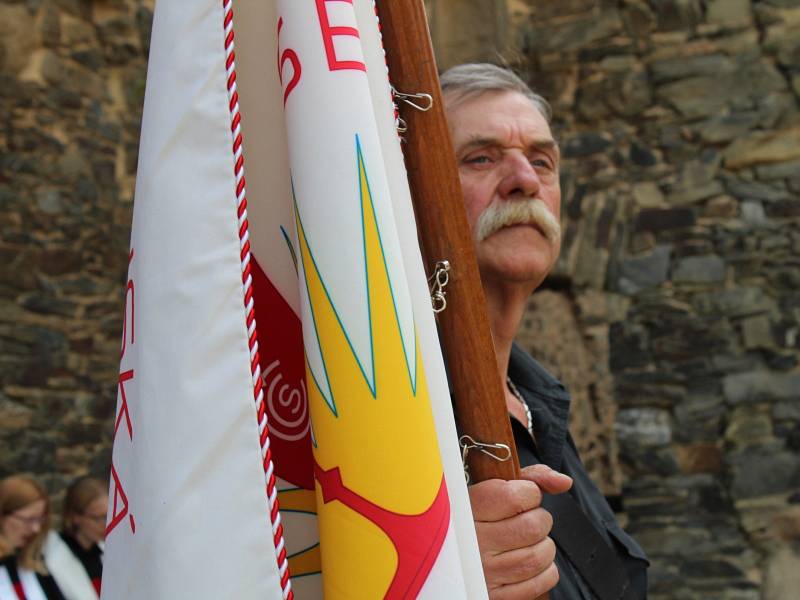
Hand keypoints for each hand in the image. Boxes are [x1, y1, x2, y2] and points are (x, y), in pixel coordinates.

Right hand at [470, 465, 571, 598]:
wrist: (441, 553)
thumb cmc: (472, 515)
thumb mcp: (489, 487)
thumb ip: (529, 477)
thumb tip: (563, 482)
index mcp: (466, 508)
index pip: (517, 496)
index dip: (529, 493)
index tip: (520, 496)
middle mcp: (473, 542)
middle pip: (534, 526)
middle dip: (538, 519)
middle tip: (524, 518)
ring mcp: (484, 572)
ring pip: (541, 555)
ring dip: (542, 545)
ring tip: (524, 540)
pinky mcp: (495, 595)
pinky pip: (542, 581)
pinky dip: (543, 570)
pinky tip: (525, 560)